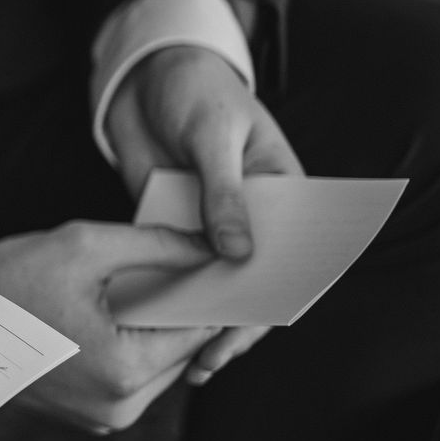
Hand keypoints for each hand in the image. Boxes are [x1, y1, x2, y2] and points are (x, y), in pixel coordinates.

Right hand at [0, 221, 219, 430]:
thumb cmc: (10, 280)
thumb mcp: (86, 246)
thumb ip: (159, 245)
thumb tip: (213, 248)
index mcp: (125, 371)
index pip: (201, 332)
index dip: (204, 294)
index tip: (197, 265)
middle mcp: (118, 408)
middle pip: (181, 352)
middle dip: (174, 313)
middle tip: (155, 273)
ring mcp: (100, 419)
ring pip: (156, 368)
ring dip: (150, 333)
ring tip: (119, 296)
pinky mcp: (85, 418)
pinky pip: (127, 380)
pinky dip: (125, 349)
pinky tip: (99, 319)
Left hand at [104, 44, 302, 380]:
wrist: (146, 76)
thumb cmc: (196, 93)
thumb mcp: (212, 136)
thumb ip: (224, 193)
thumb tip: (238, 255)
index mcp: (282, 191)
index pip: (292, 253)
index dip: (279, 293)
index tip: (258, 325)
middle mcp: (250, 215)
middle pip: (250, 278)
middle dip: (235, 321)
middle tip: (211, 359)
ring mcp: (209, 222)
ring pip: (211, 280)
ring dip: (200, 318)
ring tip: (186, 363)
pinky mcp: (170, 224)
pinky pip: (171, 266)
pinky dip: (165, 296)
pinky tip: (153, 329)